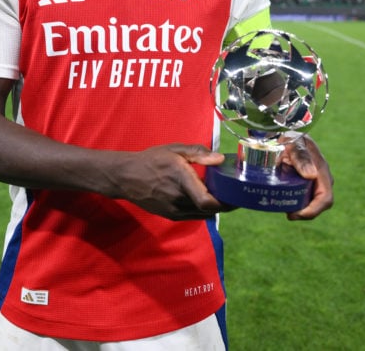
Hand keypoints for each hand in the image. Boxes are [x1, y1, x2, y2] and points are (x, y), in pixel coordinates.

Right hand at [109, 144, 227, 220]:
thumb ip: (198, 153)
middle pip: (210, 209)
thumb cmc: (152, 160)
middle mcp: (178, 198)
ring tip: (223, 196)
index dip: (225, 202)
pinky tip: (205, 199)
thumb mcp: (174, 150)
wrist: (127, 177)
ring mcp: (174, 210)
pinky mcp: (171, 216)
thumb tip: (220, 158)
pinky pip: (194, 215)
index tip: (237, 195)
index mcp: (181, 178)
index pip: (207, 200)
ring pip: (203, 214)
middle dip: (225, 203)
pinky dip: (203, 209)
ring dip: (215, 207)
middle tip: (236, 194)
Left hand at [279, 135, 333, 220]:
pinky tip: (281, 202)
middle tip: (288, 214)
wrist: (286, 136)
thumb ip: (301, 156)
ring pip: (309, 203)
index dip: (313, 211)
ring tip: (283, 207)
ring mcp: (313, 183)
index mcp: (321, 171)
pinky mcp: (304, 185)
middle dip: (304, 213)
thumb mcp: (294, 144)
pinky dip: (294, 203)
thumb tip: (311, 175)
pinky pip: (302, 198)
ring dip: (298, 209)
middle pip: (318, 205)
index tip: (296, 214)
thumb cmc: (291, 138)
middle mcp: (320, 180)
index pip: (325, 199)